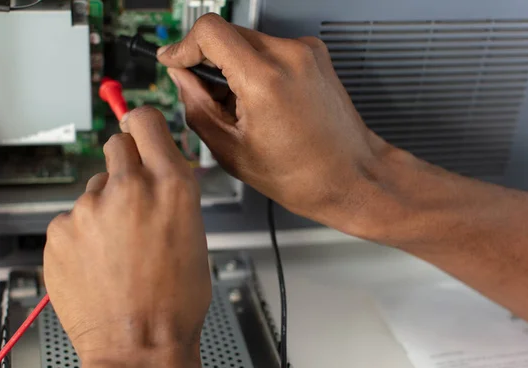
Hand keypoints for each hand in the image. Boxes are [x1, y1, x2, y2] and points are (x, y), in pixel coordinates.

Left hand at [43, 107, 209, 367]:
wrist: (139, 344)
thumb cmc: (176, 299)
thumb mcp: (195, 233)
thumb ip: (173, 192)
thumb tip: (158, 170)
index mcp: (171, 185)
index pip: (145, 120)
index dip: (142, 124)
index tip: (138, 129)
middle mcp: (128, 188)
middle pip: (116, 146)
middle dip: (126, 166)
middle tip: (132, 198)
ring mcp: (89, 209)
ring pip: (95, 189)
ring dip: (105, 208)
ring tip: (118, 248)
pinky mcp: (60, 231)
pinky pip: (73, 219)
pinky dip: (84, 235)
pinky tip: (99, 262)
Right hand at [157, 14, 390, 233]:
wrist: (352, 177)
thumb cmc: (304, 175)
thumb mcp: (232, 151)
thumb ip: (197, 107)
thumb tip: (181, 78)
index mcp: (265, 80)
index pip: (209, 31)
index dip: (184, 46)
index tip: (175, 61)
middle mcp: (290, 56)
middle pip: (227, 34)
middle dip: (208, 61)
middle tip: (207, 96)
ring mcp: (307, 52)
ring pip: (248, 41)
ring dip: (232, 66)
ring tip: (240, 108)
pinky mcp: (315, 56)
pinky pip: (270, 50)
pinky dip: (256, 69)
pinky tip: (261, 103)